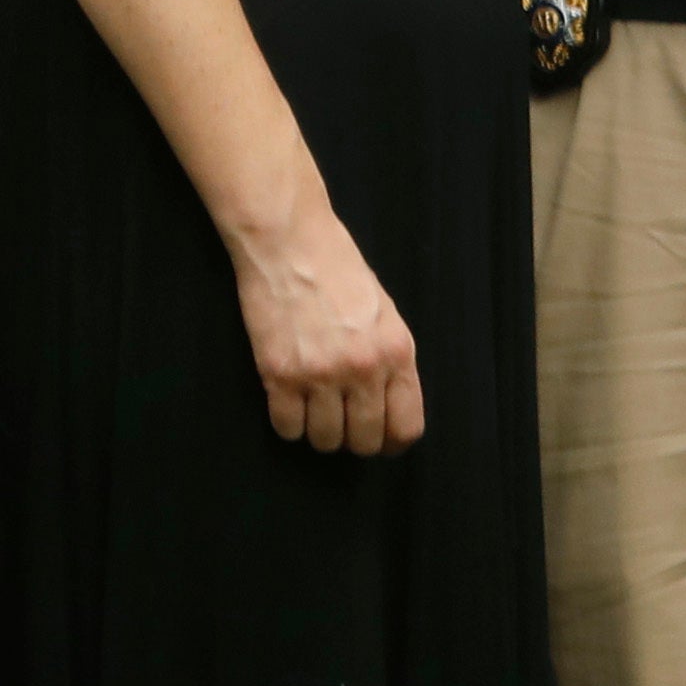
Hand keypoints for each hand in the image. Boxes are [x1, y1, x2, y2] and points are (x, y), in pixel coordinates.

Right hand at [229, 204, 425, 456]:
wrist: (290, 242)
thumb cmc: (339, 269)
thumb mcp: (385, 314)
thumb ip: (391, 361)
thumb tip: (389, 407)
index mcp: (396, 353)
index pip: (406, 427)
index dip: (392, 442)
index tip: (379, 439)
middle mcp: (364, 369)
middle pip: (365, 441)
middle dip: (353, 438)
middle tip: (341, 420)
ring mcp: (320, 374)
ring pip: (325, 441)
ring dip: (319, 432)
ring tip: (312, 406)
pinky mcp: (279, 374)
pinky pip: (287, 428)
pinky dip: (288, 422)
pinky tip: (288, 400)